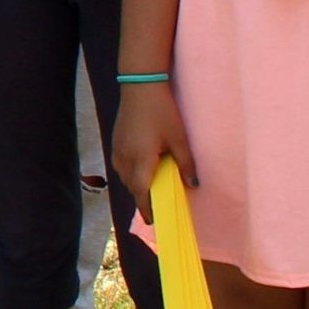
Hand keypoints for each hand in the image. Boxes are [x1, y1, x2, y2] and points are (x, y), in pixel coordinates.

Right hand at [111, 80, 190, 199]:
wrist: (140, 87)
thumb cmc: (162, 112)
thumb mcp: (179, 138)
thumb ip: (186, 164)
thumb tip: (193, 184)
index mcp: (140, 160)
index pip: (141, 192)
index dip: (147, 208)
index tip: (153, 221)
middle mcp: (124, 158)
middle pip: (132, 187)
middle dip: (143, 197)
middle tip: (158, 203)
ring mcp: (117, 150)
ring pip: (124, 177)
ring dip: (136, 184)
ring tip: (151, 186)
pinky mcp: (115, 142)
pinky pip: (121, 166)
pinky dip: (131, 173)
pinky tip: (142, 167)